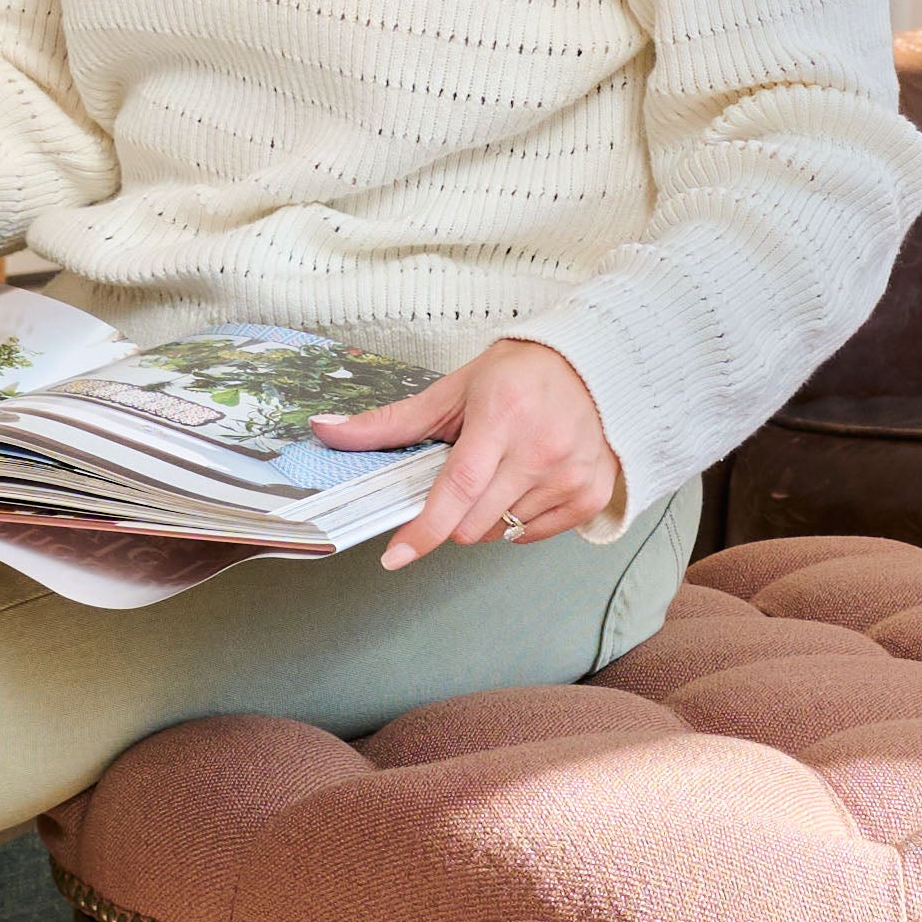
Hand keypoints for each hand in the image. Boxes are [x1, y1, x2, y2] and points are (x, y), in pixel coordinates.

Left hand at [320, 335, 622, 568]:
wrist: (594, 364)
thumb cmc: (519, 374)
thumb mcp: (454, 390)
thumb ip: (391, 422)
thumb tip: (327, 430)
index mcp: (501, 417)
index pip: (457, 488)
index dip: (423, 529)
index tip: (396, 556)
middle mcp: (540, 449)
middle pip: (474, 523)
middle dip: (455, 514)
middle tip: (466, 477)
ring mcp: (570, 474)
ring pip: (503, 531)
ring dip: (490, 513)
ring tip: (506, 469)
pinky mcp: (591, 492)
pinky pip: (536, 535)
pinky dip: (521, 521)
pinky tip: (527, 484)